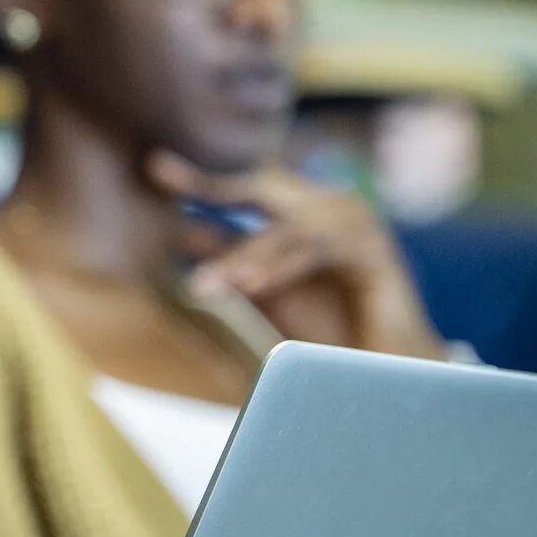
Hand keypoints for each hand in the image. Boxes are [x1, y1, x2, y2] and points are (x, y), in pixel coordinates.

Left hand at [148, 151, 446, 360]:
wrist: (385, 372)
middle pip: (263, 184)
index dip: (200, 176)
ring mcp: (355, 224)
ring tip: (205, 285)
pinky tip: (252, 283)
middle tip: (158, 171)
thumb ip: (229, 257)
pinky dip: (283, 265)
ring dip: (244, 255)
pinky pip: (321, 251)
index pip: (244, 184)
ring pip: (287, 227)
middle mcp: (326, 206)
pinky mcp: (378, 254)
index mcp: (297, 211)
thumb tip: (175, 229)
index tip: (151, 164)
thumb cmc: (323, 329)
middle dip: (210, 181)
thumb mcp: (264, 289)